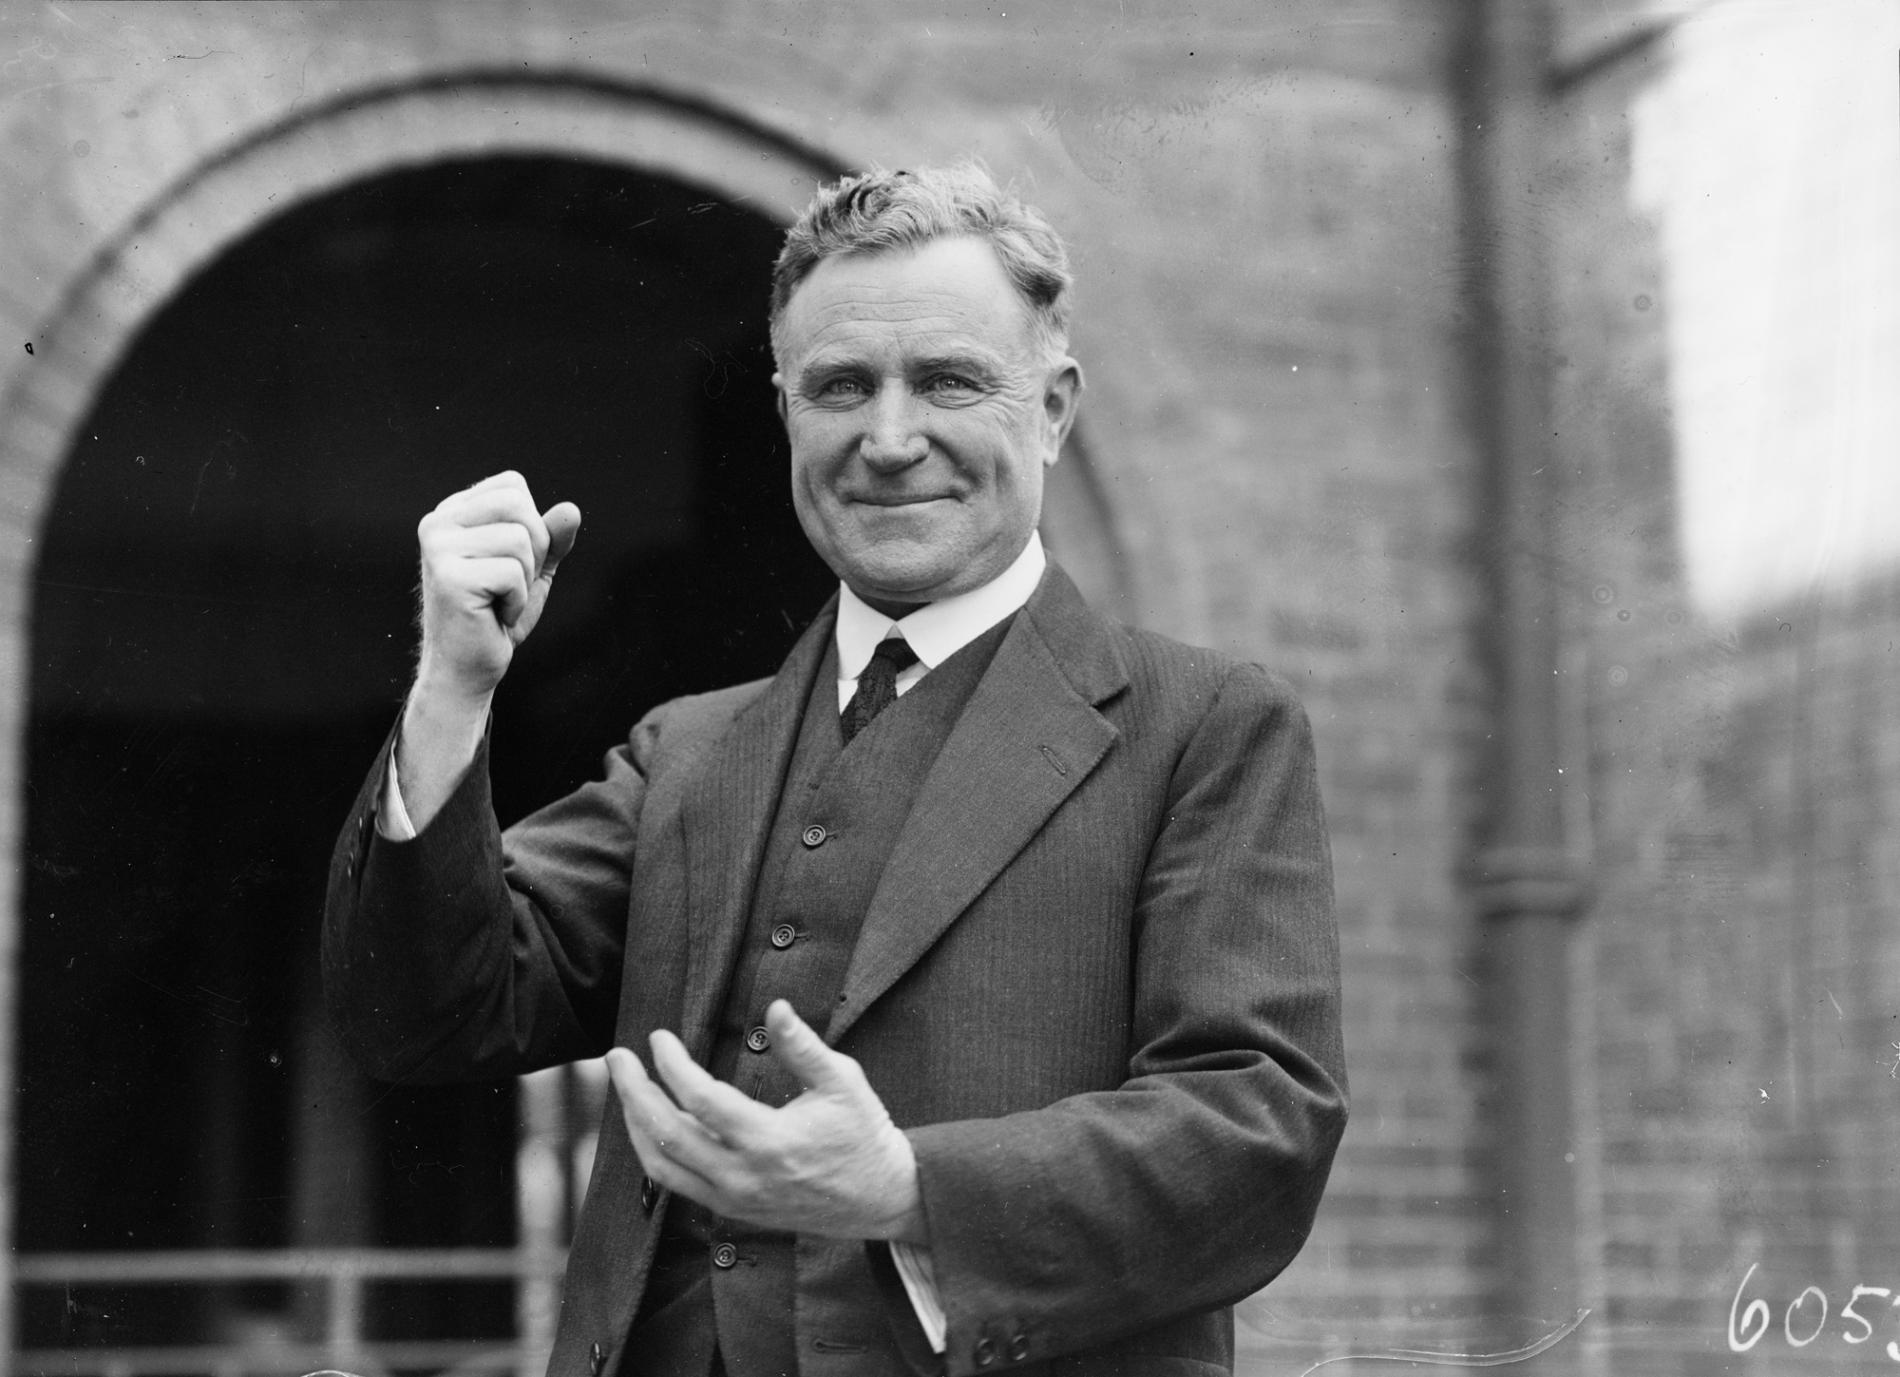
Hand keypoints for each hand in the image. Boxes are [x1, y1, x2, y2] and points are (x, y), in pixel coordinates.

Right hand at [413, 470, 580, 703]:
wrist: (468, 669)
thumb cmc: (497, 617)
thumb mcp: (533, 569)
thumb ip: (552, 538)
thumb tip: (571, 510)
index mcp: (452, 512)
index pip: (513, 485)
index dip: (533, 525)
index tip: (511, 563)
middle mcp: (437, 522)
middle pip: (518, 504)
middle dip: (534, 549)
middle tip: (510, 585)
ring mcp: (438, 548)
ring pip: (519, 539)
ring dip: (525, 579)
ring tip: (500, 601)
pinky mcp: (448, 577)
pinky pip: (513, 573)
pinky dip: (517, 601)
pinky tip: (495, 616)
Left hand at [605, 999, 925, 1242]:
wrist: (881, 1197)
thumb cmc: (864, 1132)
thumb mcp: (843, 1081)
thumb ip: (804, 1046)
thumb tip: (775, 1007)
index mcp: (770, 1142)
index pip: (701, 1100)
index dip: (672, 1065)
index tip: (659, 1037)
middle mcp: (744, 1177)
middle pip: (665, 1135)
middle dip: (633, 1093)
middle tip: (616, 1058)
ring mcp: (734, 1200)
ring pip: (661, 1167)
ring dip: (636, 1125)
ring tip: (625, 1089)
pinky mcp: (733, 1211)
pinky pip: (677, 1185)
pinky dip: (655, 1153)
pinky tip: (651, 1124)